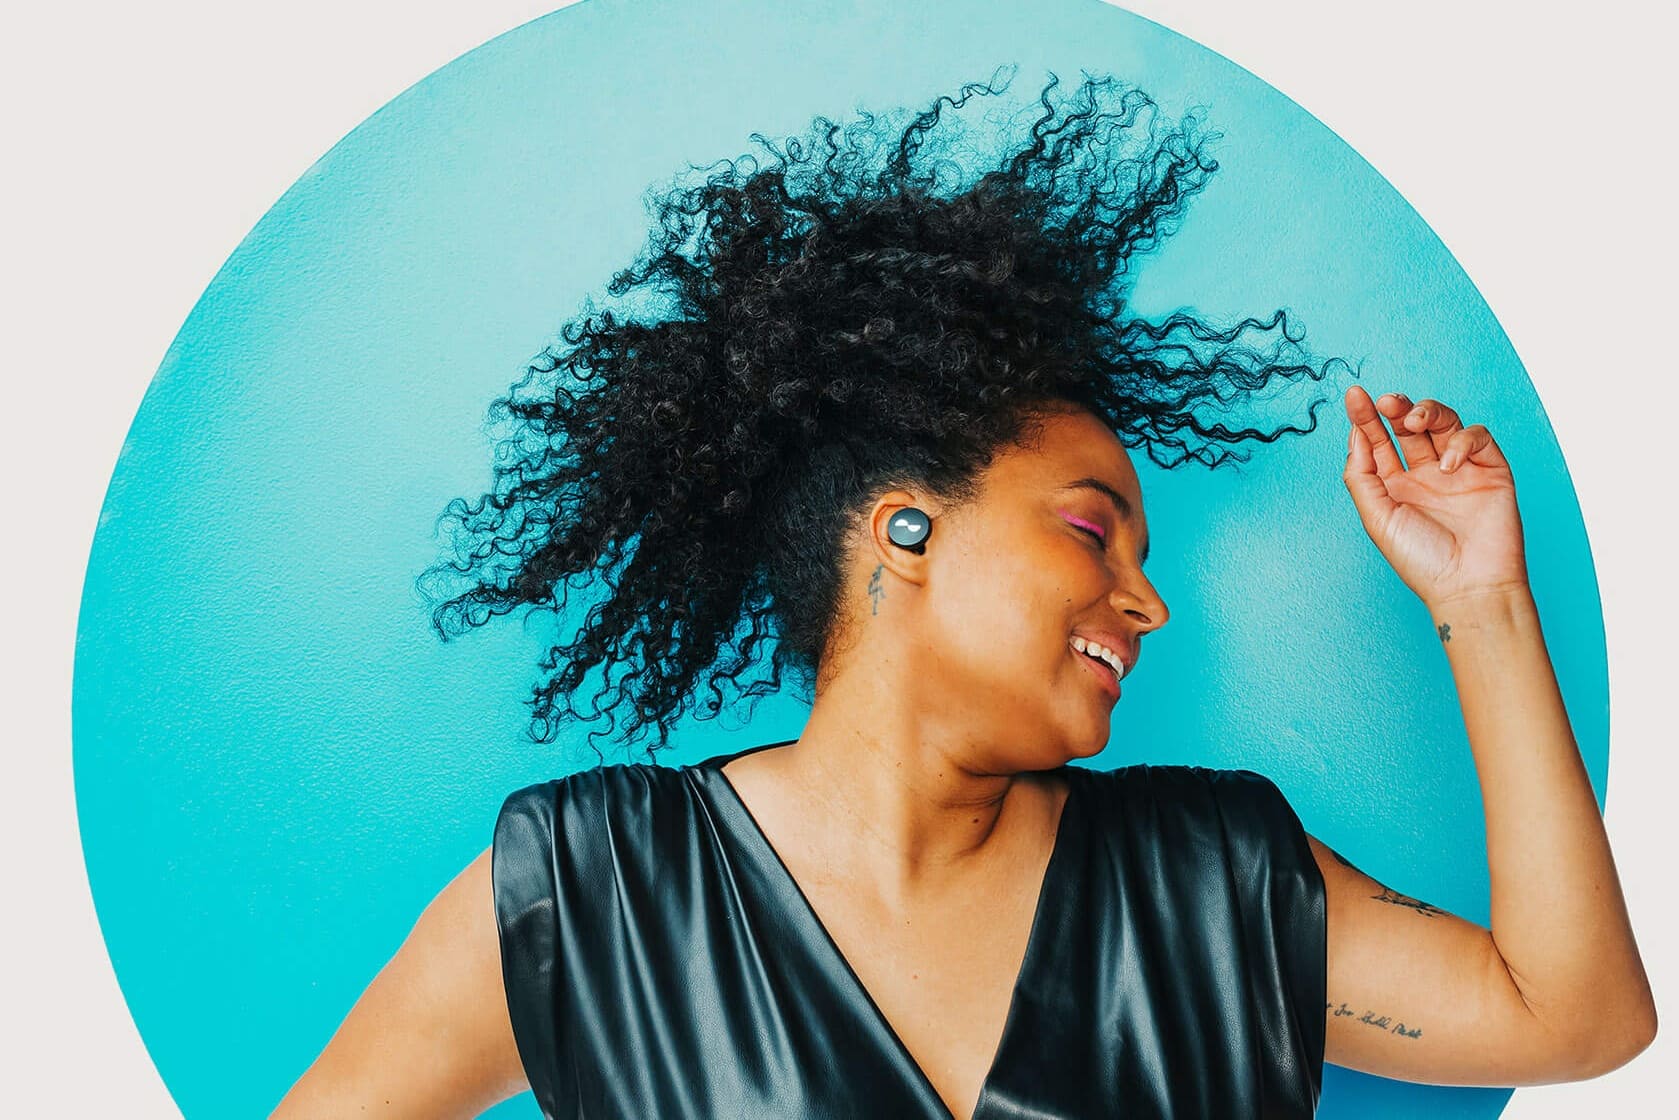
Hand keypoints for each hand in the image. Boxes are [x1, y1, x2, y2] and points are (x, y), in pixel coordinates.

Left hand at [1341, 385, 1528, 607]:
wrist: (1469, 586)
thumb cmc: (1422, 560)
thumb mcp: (1377, 518)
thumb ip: (1361, 476)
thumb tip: (1355, 435)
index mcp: (1396, 485)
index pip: (1378, 442)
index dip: (1365, 418)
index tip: (1354, 397)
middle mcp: (1426, 474)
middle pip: (1409, 425)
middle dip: (1396, 408)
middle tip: (1385, 402)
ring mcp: (1459, 470)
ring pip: (1443, 422)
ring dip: (1426, 412)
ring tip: (1412, 422)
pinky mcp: (1490, 469)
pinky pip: (1477, 437)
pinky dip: (1462, 442)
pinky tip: (1449, 465)